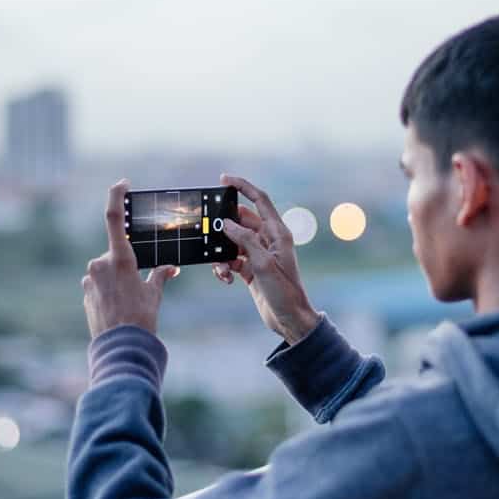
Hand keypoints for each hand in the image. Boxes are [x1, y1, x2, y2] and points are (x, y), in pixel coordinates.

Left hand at [81, 180, 178, 338]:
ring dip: (117, 280)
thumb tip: (170, 269)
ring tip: (129, 303)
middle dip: (126, 265)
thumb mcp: (154, 294)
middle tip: (138, 286)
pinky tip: (118, 308)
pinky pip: (99, 285)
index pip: (114, 218)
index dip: (116, 196)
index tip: (122, 183)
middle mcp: (100, 264)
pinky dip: (109, 291)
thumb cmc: (141, 318)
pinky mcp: (85, 293)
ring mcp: (89, 279)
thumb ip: (159, 276)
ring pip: (106, 271)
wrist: (120, 347)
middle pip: (115, 254)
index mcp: (119, 259)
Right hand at [212, 173, 318, 345]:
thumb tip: (226, 224)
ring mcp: (258, 254)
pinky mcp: (250, 268)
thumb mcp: (263, 264)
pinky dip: (224, 266)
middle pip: (240, 222)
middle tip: (208, 231)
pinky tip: (225, 278)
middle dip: (224, 227)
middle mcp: (268, 240)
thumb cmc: (284, 292)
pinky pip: (231, 259)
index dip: (243, 187)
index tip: (224, 179)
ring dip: (222, 253)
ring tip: (221, 269)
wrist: (289, 320)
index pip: (259, 200)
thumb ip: (245, 240)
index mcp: (277, 233)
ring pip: (232, 242)